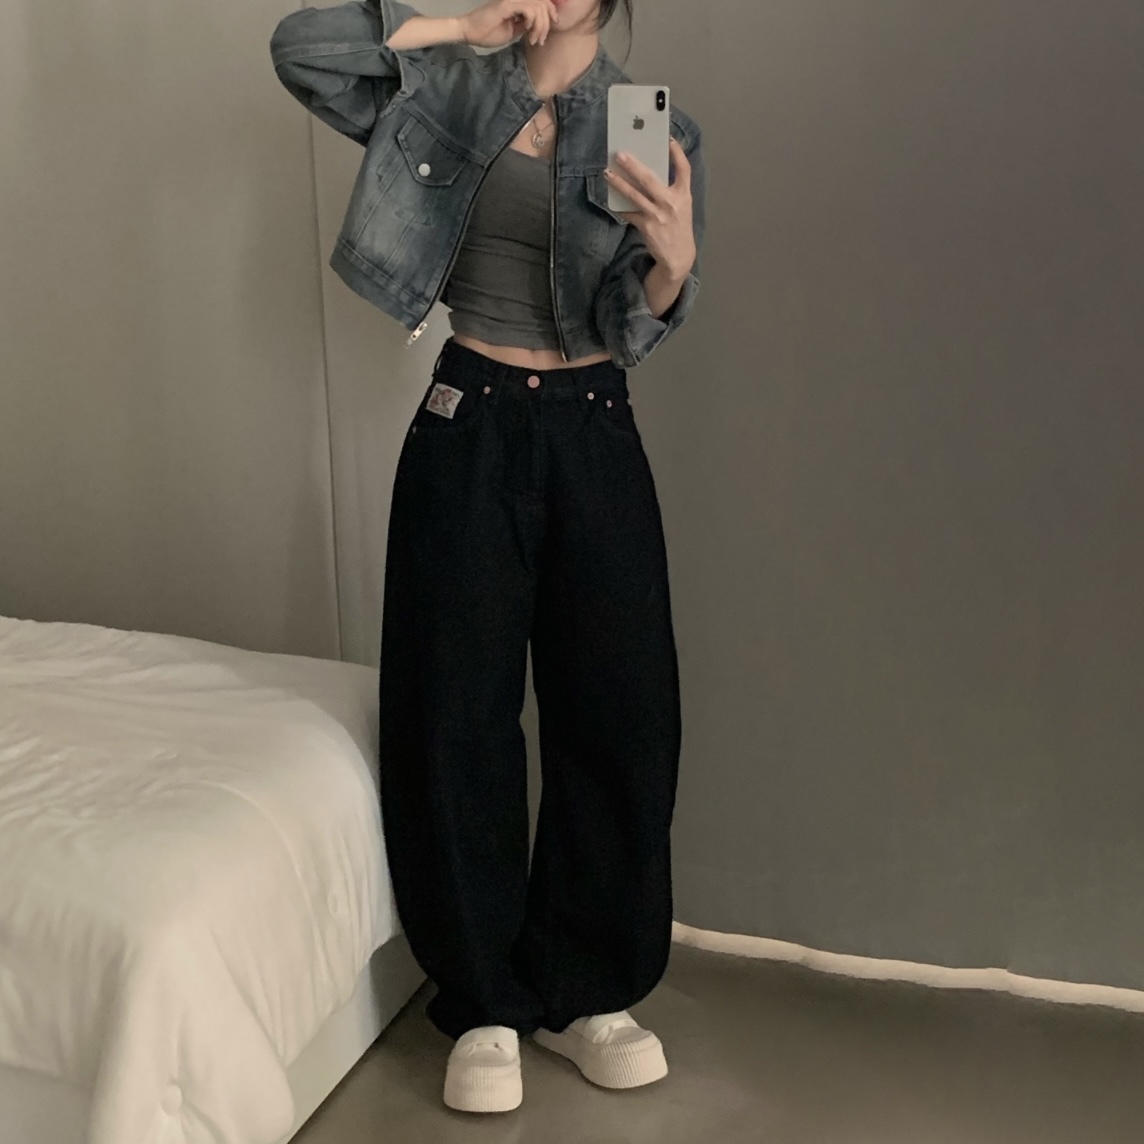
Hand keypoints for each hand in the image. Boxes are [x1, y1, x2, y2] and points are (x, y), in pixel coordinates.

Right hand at [459, 0, 558, 47]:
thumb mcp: (513, 31)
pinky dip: (532, 22)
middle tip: (540, 40)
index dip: (552, 11)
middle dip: (547, 24)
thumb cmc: (487, 33)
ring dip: (540, 26)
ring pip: (538, 7)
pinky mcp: (507, 5)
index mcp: (518, 4)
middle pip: (544, 3)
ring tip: (533, 39)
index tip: (554, 25)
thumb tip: (537, 27)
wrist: (469, 32)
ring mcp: (512, 1)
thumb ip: (525, 26)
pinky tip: (527, 31)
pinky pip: (529, 10)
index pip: (542, 1)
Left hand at [604, 138, 696, 280]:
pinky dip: (620, 206)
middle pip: (650, 179)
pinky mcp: (646, 226)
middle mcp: (671, 203)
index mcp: (684, 195)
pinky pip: (629, 213)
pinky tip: (611, 199)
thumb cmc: (678, 226)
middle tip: (620, 154)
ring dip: (619, 183)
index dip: (677, 153)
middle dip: (633, 165)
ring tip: (607, 173)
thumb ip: (671, 190)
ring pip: (634, 195)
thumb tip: (648, 173)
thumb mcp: (682, 206)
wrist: (678, 256)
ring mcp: (658, 215)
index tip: (669, 140)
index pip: (684, 169)